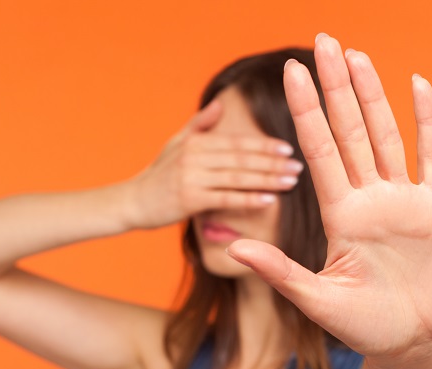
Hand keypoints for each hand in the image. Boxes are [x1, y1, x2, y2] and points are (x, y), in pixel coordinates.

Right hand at [128, 100, 304, 228]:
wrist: (132, 202)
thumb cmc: (157, 174)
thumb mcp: (176, 144)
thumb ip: (200, 125)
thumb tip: (219, 105)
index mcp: (196, 141)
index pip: (237, 142)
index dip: (264, 145)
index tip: (289, 148)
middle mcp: (194, 155)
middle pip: (242, 158)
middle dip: (272, 162)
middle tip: (299, 166)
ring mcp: (191, 177)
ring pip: (238, 177)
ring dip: (267, 179)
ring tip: (291, 182)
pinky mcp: (189, 199)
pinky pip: (225, 199)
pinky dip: (249, 199)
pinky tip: (269, 201)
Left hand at [226, 33, 431, 360]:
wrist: (409, 341)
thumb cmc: (361, 326)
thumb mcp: (317, 300)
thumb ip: (280, 272)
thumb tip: (235, 250)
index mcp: (339, 216)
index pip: (318, 152)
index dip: (306, 112)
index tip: (290, 73)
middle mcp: (368, 199)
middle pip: (348, 131)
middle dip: (336, 87)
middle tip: (324, 42)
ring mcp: (402, 200)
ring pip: (385, 135)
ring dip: (372, 95)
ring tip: (357, 55)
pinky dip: (427, 121)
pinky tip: (417, 85)